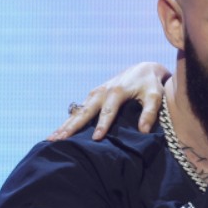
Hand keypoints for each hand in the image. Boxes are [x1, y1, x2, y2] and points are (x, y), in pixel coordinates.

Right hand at [48, 62, 169, 140]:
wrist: (144, 68)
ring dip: (65, 124)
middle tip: (59, 139)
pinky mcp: (94, 95)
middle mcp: (102, 91)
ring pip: (78, 111)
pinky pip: (80, 109)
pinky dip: (70, 120)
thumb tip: (143, 131)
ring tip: (52, 138)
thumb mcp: (154, 96)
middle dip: (72, 126)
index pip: (108, 111)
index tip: (95, 139)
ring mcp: (96, 93)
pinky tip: (61, 131)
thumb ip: (149, 112)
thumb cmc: (151, 84)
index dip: (102, 125)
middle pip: (85, 111)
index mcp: (117, 91)